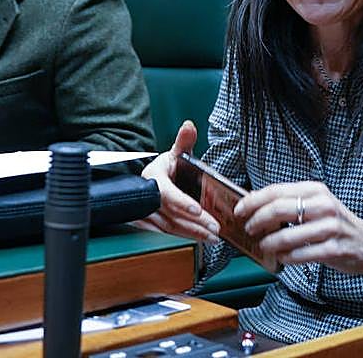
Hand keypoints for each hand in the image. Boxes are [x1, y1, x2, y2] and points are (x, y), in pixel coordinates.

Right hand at [132, 121, 220, 242]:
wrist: (151, 181)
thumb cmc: (166, 167)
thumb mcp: (175, 152)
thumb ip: (184, 141)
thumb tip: (189, 126)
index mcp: (154, 177)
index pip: (167, 193)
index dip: (181, 202)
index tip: (198, 209)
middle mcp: (148, 196)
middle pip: (172, 214)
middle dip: (195, 223)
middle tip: (215, 228)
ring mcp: (147, 211)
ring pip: (170, 227)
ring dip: (193, 233)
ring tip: (213, 236)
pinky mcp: (150, 223)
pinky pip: (168, 232)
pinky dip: (185, 236)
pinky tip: (200, 238)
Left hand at [235, 182, 362, 281]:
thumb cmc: (336, 224)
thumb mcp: (316, 205)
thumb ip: (290, 202)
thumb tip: (254, 203)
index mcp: (315, 190)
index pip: (276, 191)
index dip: (253, 201)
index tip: (240, 210)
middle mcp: (324, 205)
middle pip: (279, 209)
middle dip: (257, 221)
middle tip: (249, 229)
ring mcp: (331, 227)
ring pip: (288, 235)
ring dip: (270, 243)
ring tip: (264, 246)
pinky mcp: (334, 249)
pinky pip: (301, 254)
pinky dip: (286, 257)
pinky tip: (281, 258)